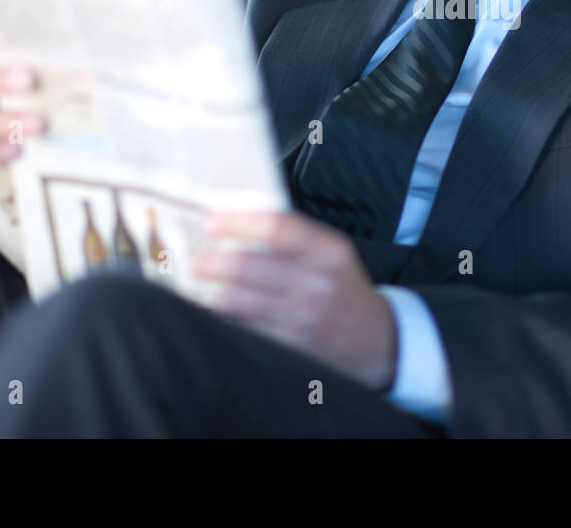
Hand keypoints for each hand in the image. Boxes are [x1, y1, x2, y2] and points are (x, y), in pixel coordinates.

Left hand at [192, 211, 397, 391]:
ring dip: (214, 292)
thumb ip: (295, 237)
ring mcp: (303, 318)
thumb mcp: (332, 254)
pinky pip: (245, 329)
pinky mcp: (291, 347)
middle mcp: (318, 283)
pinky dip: (225, 320)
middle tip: (197, 260)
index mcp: (330, 251)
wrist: (373, 340)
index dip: (238, 223)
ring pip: (240, 301)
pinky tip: (216, 313)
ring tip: (200, 285)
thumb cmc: (342, 288)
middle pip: (250, 265)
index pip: (277, 227)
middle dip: (214, 262)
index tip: (211, 223)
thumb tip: (236, 221)